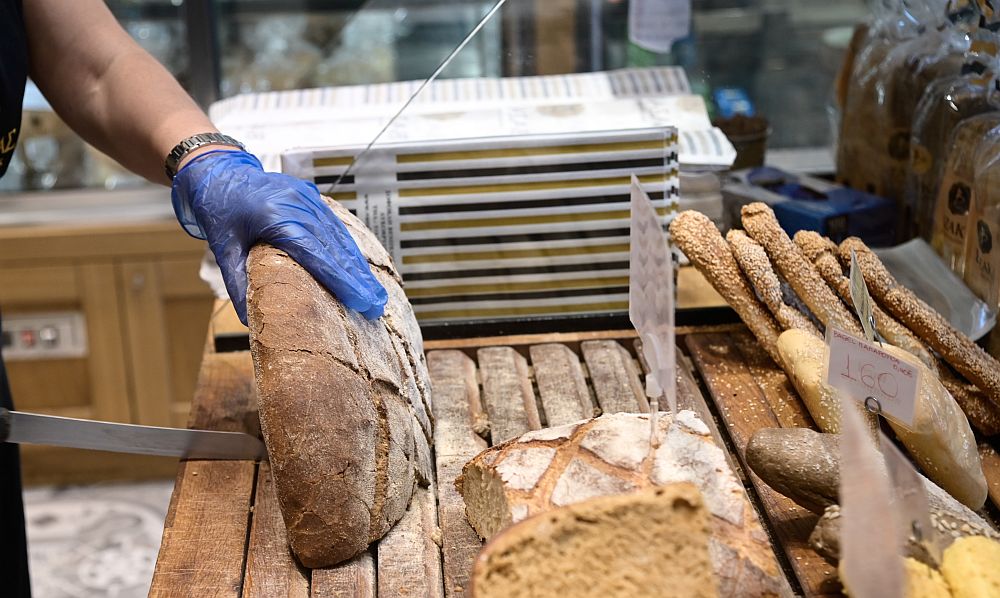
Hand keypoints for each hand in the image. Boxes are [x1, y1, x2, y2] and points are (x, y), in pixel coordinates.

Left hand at [170, 150, 386, 323]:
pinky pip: (334, 226)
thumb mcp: (223, 249)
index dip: (340, 280)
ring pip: (339, 237)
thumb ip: (238, 285)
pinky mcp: (311, 196)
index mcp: (275, 217)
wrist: (218, 171)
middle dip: (357, 279)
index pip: (315, 254)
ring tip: (374, 292)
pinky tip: (360, 268)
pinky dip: (348, 249)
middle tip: (376, 306)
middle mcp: (297, 205)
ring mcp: (307, 198)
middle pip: (334, 248)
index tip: (360, 301)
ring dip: (358, 267)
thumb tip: (252, 322)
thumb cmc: (219, 211)